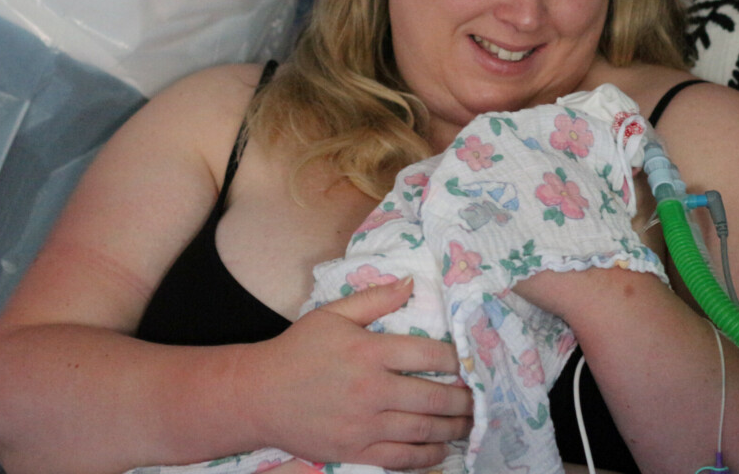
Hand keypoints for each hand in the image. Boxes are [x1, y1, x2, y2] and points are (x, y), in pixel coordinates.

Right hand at [236, 277, 472, 468]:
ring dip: (453, 428)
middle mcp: (371, 390)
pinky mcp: (354, 451)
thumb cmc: (297, 350)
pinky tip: (442, 449)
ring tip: (470, 422)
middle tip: (480, 397)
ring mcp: (363, 425)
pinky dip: (428, 456)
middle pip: (433, 397)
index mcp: (368, 352)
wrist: (258, 395)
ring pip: (423, 430)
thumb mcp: (332, 314)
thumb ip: (375, 299)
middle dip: (464, 400)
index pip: (429, 356)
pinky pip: (401, 458)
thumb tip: (411, 282)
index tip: (470, 362)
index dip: (457, 360)